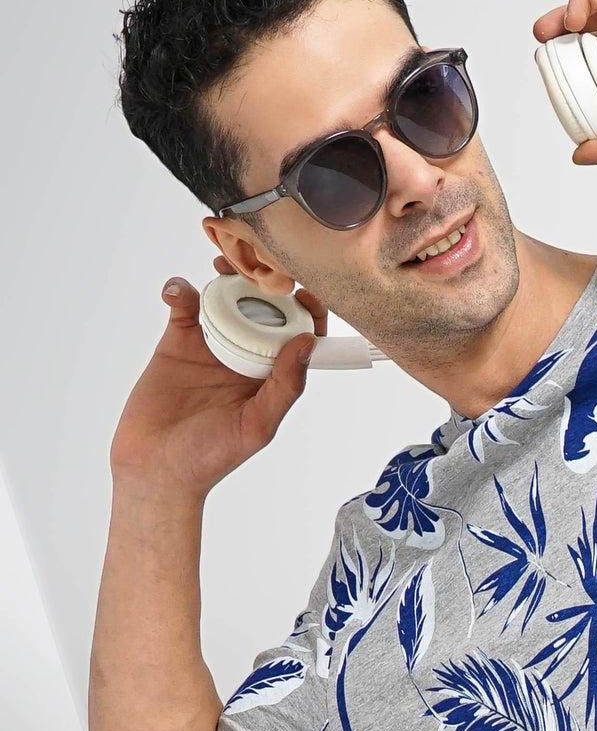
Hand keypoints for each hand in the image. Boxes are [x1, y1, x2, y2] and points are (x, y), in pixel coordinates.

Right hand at [108, 253, 328, 499]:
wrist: (156, 468)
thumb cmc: (210, 457)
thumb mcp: (258, 425)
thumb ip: (285, 386)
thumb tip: (307, 343)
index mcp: (272, 375)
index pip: (298, 334)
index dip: (305, 310)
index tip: (303, 290)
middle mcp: (246, 356)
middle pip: (262, 307)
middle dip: (263, 282)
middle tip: (258, 262)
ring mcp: (212, 346)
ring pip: (223, 299)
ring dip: (224, 278)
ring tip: (221, 266)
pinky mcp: (177, 342)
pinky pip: (183, 306)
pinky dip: (180, 291)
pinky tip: (179, 293)